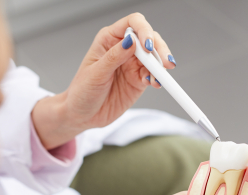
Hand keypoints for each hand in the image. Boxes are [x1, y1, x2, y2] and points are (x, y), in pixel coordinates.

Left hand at [32, 13, 175, 148]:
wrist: (82, 116)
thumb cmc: (82, 92)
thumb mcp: (96, 74)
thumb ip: (114, 57)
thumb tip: (131, 41)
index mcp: (109, 39)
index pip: (132, 24)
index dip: (144, 30)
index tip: (148, 46)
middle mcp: (123, 49)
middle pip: (148, 39)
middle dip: (159, 49)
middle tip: (165, 63)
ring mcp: (132, 65)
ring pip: (154, 57)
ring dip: (160, 66)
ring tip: (160, 78)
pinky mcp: (138, 81)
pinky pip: (152, 75)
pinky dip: (157, 78)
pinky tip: (155, 83)